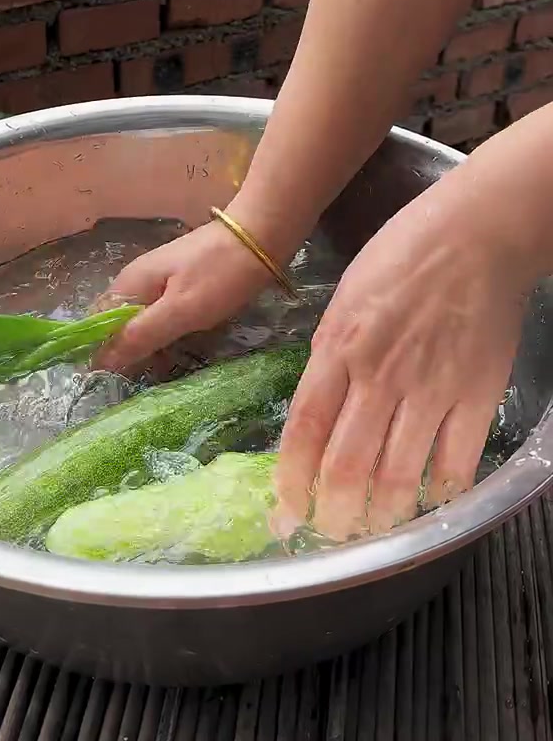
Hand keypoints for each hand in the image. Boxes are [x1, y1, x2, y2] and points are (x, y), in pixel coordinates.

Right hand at [95, 220, 274, 371]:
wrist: (260, 235)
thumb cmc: (219, 275)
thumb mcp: (180, 311)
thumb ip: (140, 335)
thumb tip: (99, 361)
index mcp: (129, 284)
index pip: (97, 324)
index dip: (102, 354)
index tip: (117, 381)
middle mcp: (136, 280)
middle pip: (118, 324)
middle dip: (129, 352)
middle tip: (149, 377)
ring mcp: (159, 279)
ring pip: (142, 321)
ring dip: (151, 345)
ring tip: (168, 368)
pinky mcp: (180, 283)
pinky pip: (163, 314)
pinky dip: (168, 332)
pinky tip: (182, 346)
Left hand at [274, 170, 529, 542]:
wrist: (476, 232)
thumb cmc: (404, 252)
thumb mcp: (345, 297)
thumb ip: (330, 353)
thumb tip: (319, 407)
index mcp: (338, 347)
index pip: (303, 430)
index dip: (290, 482)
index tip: (284, 512)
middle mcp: (378, 376)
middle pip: (345, 467)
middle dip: (332, 514)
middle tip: (329, 531)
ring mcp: (430, 390)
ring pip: (398, 479)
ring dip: (381, 517)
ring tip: (373, 530)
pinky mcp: (477, 395)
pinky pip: (455, 464)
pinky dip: (440, 494)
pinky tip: (430, 501)